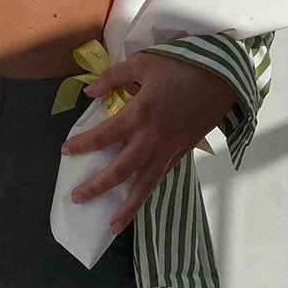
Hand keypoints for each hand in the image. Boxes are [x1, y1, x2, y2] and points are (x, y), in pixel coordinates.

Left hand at [59, 51, 237, 233]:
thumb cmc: (182, 66)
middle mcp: (151, 138)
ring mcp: (169, 149)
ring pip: (144, 185)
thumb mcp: (143, 62)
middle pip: (120, 170)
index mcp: (139, 114)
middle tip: (76, 199)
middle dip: (97, 187)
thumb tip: (88, 91)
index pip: (103, 135)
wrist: (222, 78)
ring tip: (111, 226)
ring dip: (127, 207)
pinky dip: (149, 191)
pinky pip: (162, 177)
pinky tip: (139, 200)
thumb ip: (113, 77)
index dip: (82, 145)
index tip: (65, 151)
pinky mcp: (183, 153)